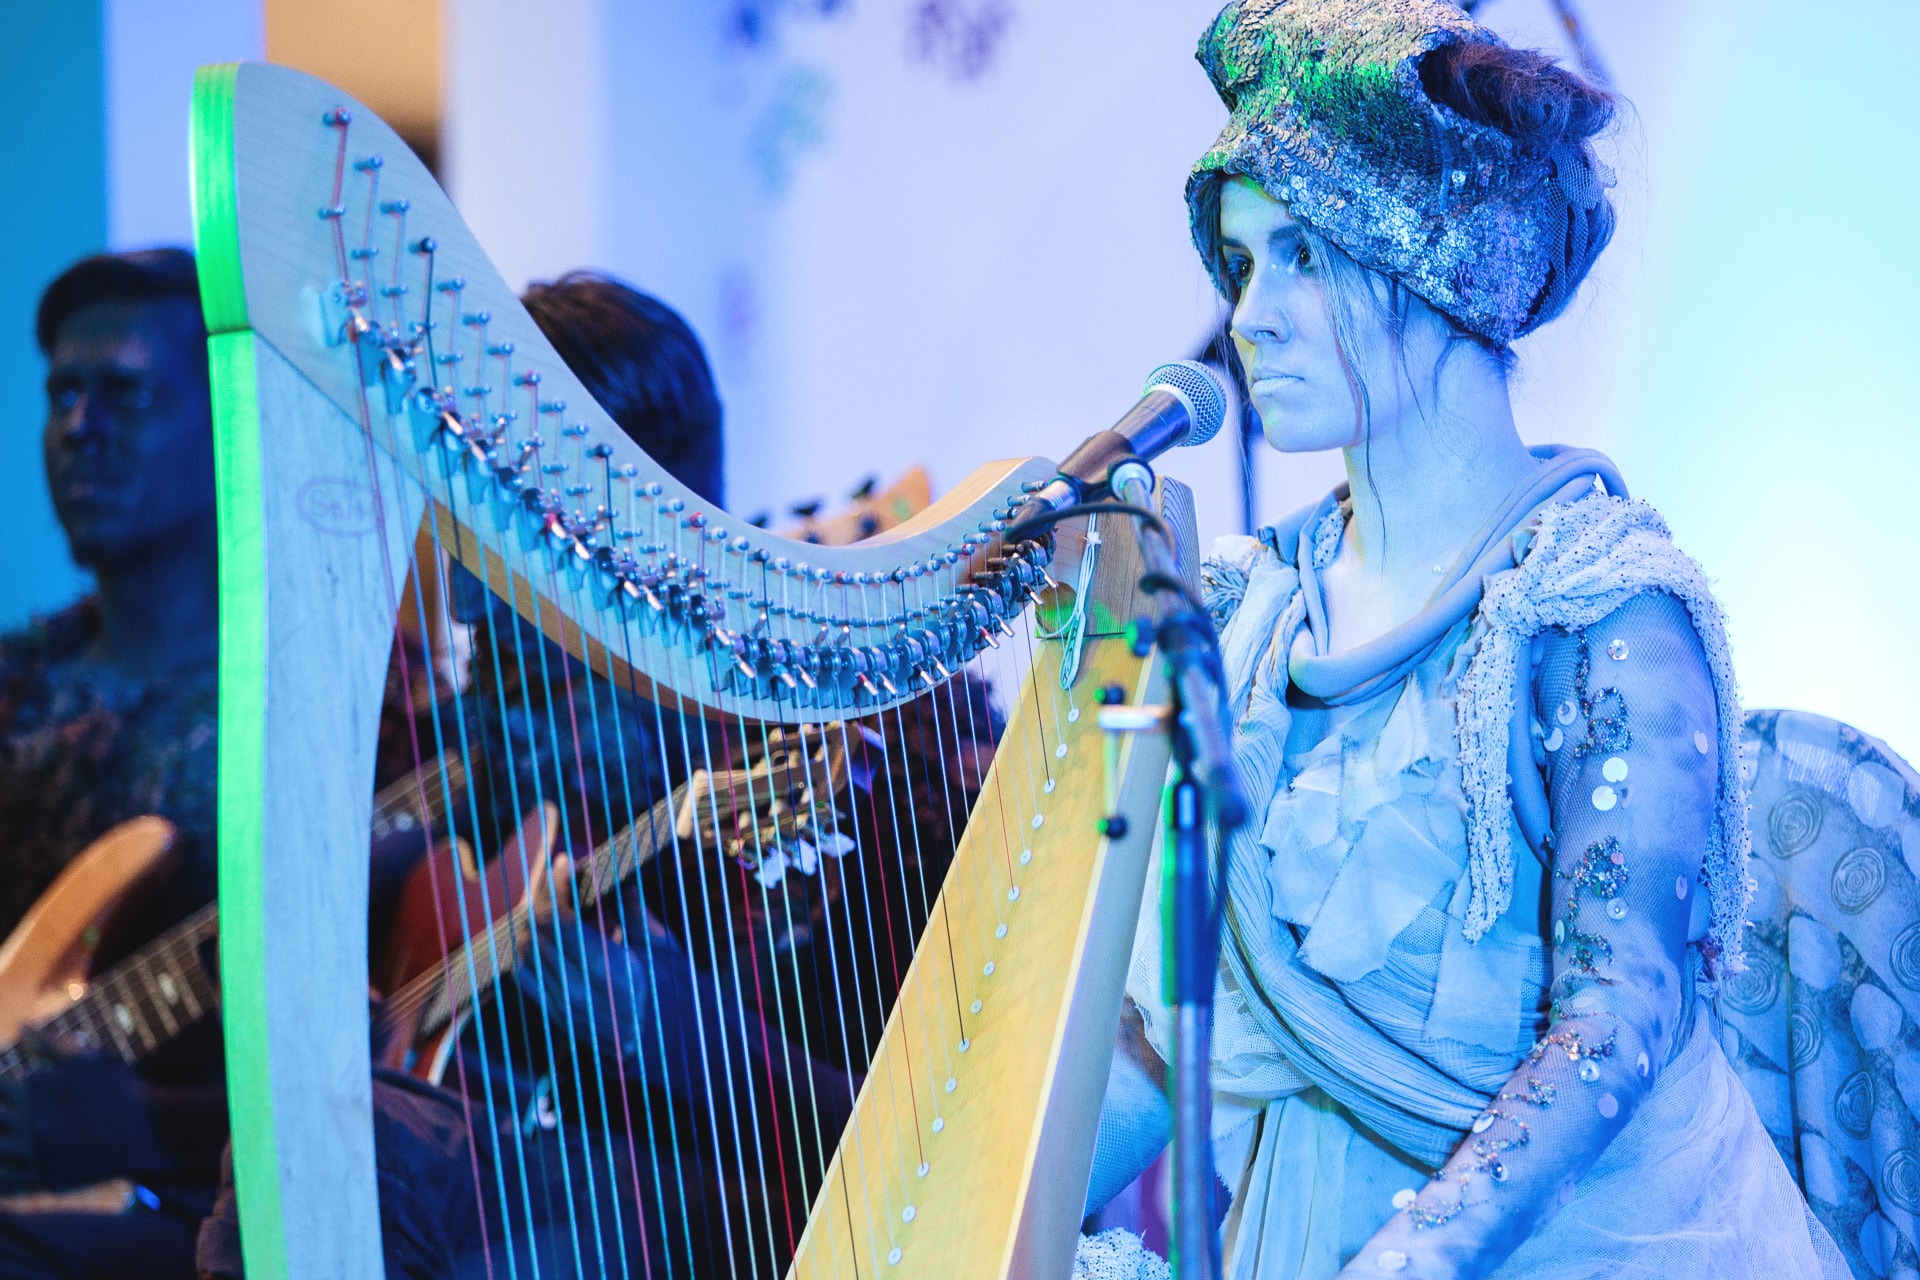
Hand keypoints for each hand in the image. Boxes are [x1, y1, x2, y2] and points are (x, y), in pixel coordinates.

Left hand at [0, 1049, 165, 1191]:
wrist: (151, 1128)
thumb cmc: (119, 1088)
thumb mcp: (87, 1059)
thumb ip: (48, 1043)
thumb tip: (21, 1025)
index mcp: (31, 1091)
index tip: (4, 1094)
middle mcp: (29, 1122)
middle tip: (7, 1118)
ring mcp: (36, 1153)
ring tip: (9, 1137)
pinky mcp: (45, 1178)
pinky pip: (4, 1181)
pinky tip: (8, 1160)